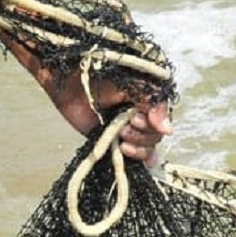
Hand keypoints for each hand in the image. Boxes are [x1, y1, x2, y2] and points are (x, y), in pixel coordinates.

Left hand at [44, 68, 173, 165]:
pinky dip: (139, 160)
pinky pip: (130, 156)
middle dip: (143, 136)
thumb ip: (155, 104)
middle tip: (125, 126)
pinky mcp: (109, 139)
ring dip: (138, 148)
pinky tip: (145, 164)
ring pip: (146, 148)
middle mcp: (139, 115)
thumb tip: (168, 131)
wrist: (68, 77)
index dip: (154, 125)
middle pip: (155, 136)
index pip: (163, 121)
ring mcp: (125, 129)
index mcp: (148, 101)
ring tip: (121, 138)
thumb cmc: (101, 72)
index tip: (136, 119)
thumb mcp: (137, 83)